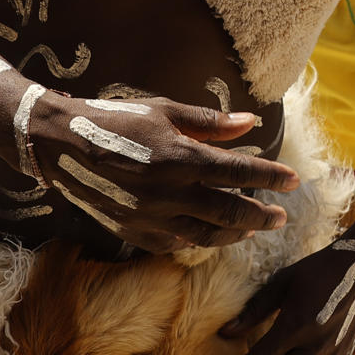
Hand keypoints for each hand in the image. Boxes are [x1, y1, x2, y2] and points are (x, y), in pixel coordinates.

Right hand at [31, 91, 300, 253]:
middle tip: (282, 217)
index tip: (294, 182)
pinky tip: (211, 234)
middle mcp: (168, 193)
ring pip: (207, 236)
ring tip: (253, 228)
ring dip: (236, 234)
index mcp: (180, 157)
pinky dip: (199, 240)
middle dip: (262, 215)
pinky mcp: (133, 233)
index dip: (270, 178)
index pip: (239, 172)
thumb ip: (210, 122)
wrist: (61, 144)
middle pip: (230, 212)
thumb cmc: (117, 120)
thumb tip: (251, 123)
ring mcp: (150, 217)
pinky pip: (177, 243)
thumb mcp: (165, 111)